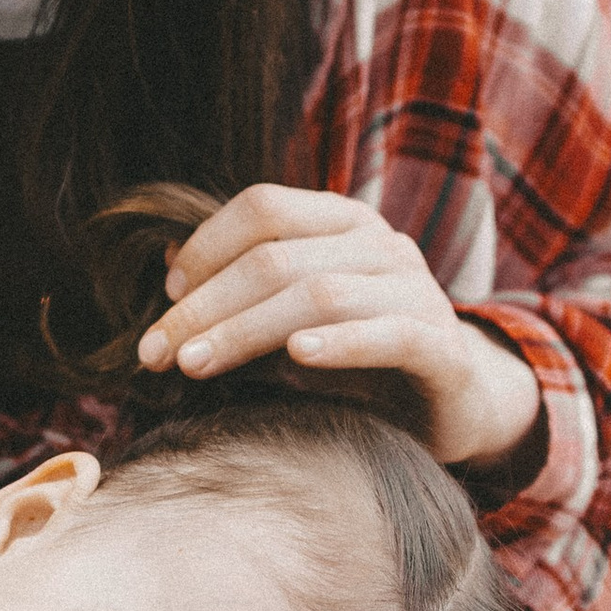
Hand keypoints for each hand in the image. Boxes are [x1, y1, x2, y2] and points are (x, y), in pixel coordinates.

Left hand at [134, 183, 542, 471]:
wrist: (454, 402)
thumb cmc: (360, 358)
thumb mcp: (293, 317)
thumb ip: (242, 291)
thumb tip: (168, 264)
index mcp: (343, 222)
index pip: (264, 208)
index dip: (206, 247)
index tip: (165, 297)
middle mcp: (382, 245)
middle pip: (277, 257)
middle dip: (206, 305)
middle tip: (156, 352)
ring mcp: (417, 291)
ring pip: (320, 294)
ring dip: (246, 330)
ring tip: (195, 365)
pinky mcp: (442, 347)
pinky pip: (389, 334)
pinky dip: (340, 343)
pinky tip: (298, 356)